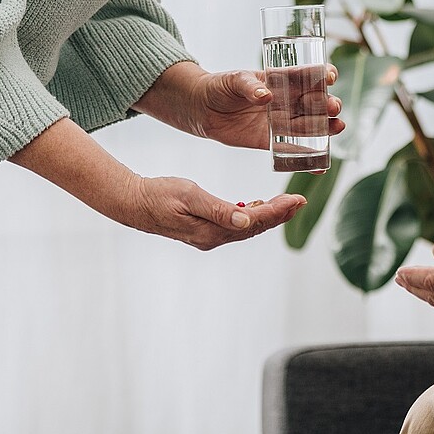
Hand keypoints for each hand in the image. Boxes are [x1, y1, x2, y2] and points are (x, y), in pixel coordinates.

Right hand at [120, 175, 305, 250]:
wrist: (133, 203)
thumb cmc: (159, 195)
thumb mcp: (190, 196)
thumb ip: (219, 209)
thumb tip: (246, 220)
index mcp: (213, 231)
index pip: (255, 223)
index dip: (278, 211)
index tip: (297, 199)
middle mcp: (214, 238)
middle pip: (255, 228)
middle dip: (279, 215)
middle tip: (300, 200)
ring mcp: (208, 236)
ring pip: (246, 228)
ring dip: (268, 216)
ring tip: (287, 204)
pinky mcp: (204, 230)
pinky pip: (234, 226)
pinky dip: (250, 216)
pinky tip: (257, 207)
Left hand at [138, 62, 344, 149]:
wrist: (202, 109)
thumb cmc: (219, 86)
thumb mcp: (233, 80)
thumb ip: (249, 86)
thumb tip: (265, 95)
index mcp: (281, 79)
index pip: (308, 75)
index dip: (323, 74)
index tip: (330, 76)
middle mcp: (287, 101)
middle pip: (315, 102)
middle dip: (328, 104)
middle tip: (332, 107)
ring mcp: (281, 122)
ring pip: (310, 126)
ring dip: (326, 128)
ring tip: (337, 128)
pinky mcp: (271, 141)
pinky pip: (293, 150)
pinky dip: (308, 159)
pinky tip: (321, 166)